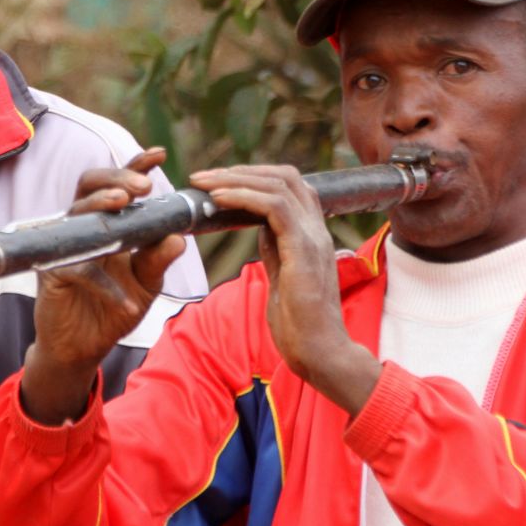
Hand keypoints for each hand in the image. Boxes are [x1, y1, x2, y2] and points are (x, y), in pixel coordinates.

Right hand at [20, 147, 185, 424]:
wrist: (83, 347)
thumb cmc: (115, 307)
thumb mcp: (146, 284)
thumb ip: (159, 261)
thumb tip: (180, 238)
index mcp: (109, 222)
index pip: (120, 184)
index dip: (137, 165)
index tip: (160, 154)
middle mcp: (84, 226)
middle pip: (91, 184)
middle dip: (117, 178)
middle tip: (143, 185)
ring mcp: (65, 245)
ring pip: (78, 213)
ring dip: (101, 206)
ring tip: (126, 204)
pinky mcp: (53, 272)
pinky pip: (81, 270)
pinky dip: (107, 286)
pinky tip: (128, 303)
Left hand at [189, 164, 379, 415]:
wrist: (321, 354)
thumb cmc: (300, 326)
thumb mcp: (282, 276)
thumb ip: (275, 248)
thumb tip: (259, 224)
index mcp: (312, 234)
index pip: (290, 186)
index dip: (254, 177)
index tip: (220, 182)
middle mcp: (316, 230)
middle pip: (285, 176)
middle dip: (241, 171)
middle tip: (204, 177)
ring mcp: (312, 238)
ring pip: (279, 185)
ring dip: (236, 179)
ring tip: (205, 183)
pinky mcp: (303, 251)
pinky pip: (275, 208)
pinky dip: (244, 196)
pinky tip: (218, 199)